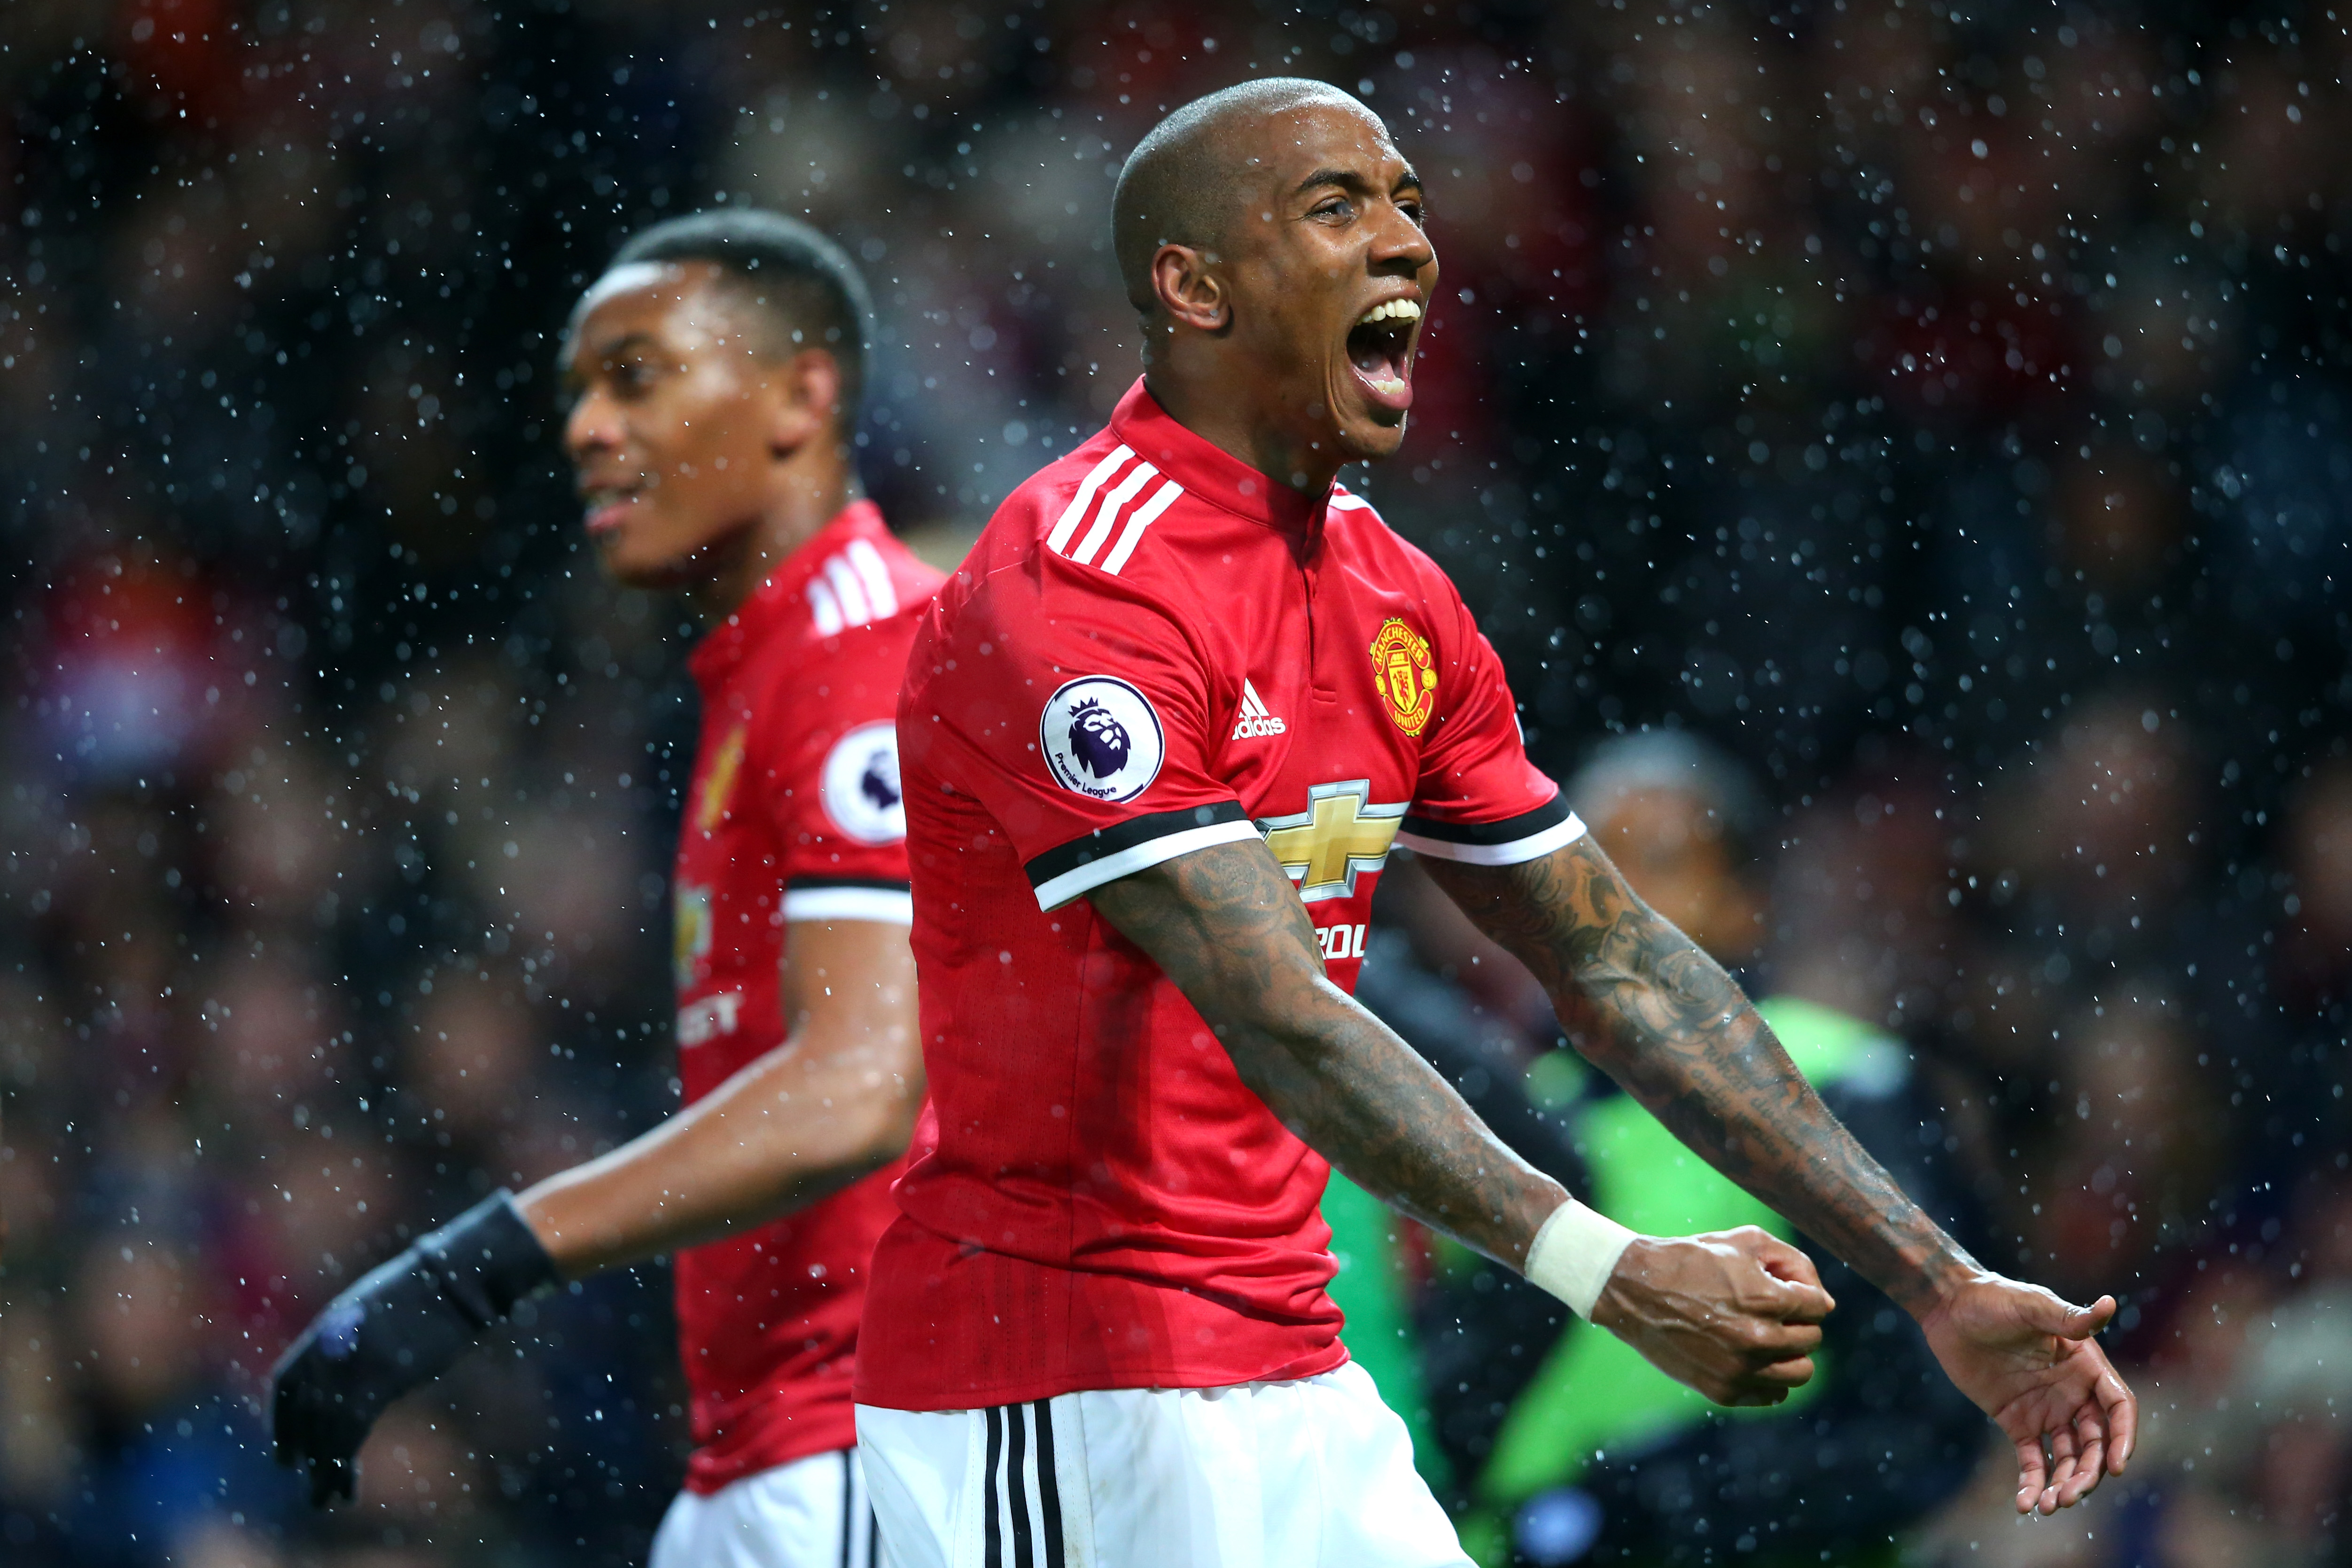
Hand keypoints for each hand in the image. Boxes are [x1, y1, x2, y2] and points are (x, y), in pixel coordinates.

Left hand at [271, 1192, 554, 1505]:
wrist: (456, 1277)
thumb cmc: (428, 1287)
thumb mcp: (375, 1306)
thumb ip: (351, 1336)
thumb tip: (345, 1368)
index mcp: (326, 1327)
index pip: (286, 1382)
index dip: (282, 1420)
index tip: (284, 1448)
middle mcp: (330, 1349)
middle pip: (304, 1412)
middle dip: (300, 1450)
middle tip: (302, 1481)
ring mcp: (353, 1365)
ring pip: (323, 1430)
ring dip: (322, 1470)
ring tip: (323, 1500)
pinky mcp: (380, 1382)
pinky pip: (350, 1434)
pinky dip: (344, 1465)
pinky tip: (347, 1485)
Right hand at [1591, 1226, 1835, 1405]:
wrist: (1635, 1290)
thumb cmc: (1692, 1259)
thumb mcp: (1743, 1241)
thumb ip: (1793, 1263)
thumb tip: (1824, 1301)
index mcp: (1764, 1299)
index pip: (1818, 1306)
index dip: (1804, 1293)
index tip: (1783, 1288)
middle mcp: (1757, 1338)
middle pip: (1812, 1340)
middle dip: (1798, 1322)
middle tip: (1772, 1310)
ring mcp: (1740, 1369)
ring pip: (1800, 1373)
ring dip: (1791, 1354)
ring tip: (1768, 1337)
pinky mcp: (1723, 1391)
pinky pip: (1773, 1394)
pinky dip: (1770, 1378)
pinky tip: (1752, 1357)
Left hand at [1916, 1274, 2135, 1514]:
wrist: (1948, 1308)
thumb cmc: (1993, 1299)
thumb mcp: (2031, 1306)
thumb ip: (2068, 1317)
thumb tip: (2110, 1304)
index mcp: (2087, 1366)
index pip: (2118, 1408)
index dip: (2123, 1438)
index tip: (2116, 1466)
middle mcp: (2073, 1393)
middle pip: (2095, 1442)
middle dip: (2089, 1473)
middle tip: (2069, 1496)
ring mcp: (2046, 1410)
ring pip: (2068, 1457)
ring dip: (2064, 1484)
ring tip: (2049, 1505)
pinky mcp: (2017, 1422)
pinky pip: (2033, 1459)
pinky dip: (2032, 1483)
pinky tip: (2026, 1505)